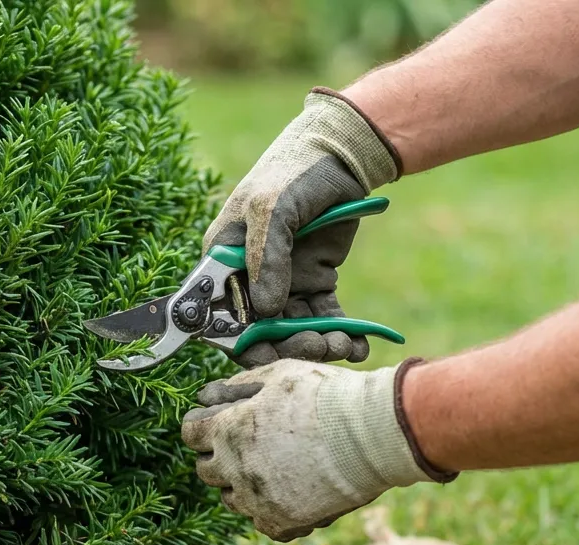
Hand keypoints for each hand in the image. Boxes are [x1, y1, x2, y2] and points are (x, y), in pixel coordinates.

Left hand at [181, 359, 450, 541]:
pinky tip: (290, 490)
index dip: (202, 424)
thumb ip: (239, 387)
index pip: (190, 432)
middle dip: (218, 455)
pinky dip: (270, 508)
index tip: (215, 422)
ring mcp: (256, 500)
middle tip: (244, 445)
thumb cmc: (326, 396)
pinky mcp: (280, 523)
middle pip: (205, 469)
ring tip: (271, 467)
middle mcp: (233, 469)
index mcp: (227, 430)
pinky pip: (261, 521)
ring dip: (241, 484)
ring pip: (230, 498)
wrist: (372, 433)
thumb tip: (211, 395)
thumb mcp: (278, 376)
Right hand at [202, 89, 399, 368]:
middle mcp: (249, 277)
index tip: (264, 354)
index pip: (219, 313)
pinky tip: (358, 346)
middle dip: (286, 347)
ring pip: (293, 330)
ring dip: (317, 344)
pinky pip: (324, 318)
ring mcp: (284, 281)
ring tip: (343, 345)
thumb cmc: (293, 173)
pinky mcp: (316, 281)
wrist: (342, 155)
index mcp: (224, 260)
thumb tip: (265, 310)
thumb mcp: (271, 208)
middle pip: (259, 331)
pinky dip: (341, 335)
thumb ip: (265, 258)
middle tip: (317, 347)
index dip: (237, 341)